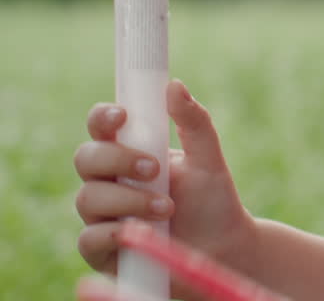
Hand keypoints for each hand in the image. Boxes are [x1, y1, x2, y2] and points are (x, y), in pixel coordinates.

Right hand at [74, 80, 257, 296]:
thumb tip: (174, 85)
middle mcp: (109, 181)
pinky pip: (89, 239)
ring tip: (168, 207)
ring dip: (129, 200)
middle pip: (86, 158)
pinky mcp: (102, 250)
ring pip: (88, 198)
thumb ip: (194, 123)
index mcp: (130, 152)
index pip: (102, 127)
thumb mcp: (209, 160)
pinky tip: (142, 234)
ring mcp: (102, 215)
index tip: (123, 115)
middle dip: (117, 160)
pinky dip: (114, 234)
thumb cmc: (212, 201)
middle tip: (155, 168)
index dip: (103, 117)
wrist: (224, 249)